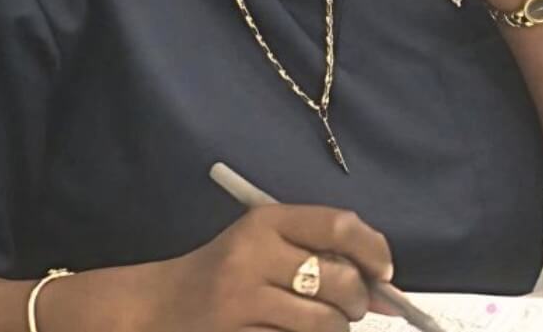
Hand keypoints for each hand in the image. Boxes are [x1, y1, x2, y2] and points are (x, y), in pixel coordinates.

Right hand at [135, 204, 396, 330]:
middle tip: (349, 307)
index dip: (374, 250)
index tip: (384, 273)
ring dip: (336, 329)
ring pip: (324, 323)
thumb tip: (385, 291)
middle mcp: (252, 257)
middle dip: (357, 301)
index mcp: (265, 222)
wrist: (156, 306)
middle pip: (340, 280)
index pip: (339, 226)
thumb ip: (322, 254)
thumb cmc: (226, 273)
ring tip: (323, 325)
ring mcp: (240, 302)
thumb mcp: (265, 245)